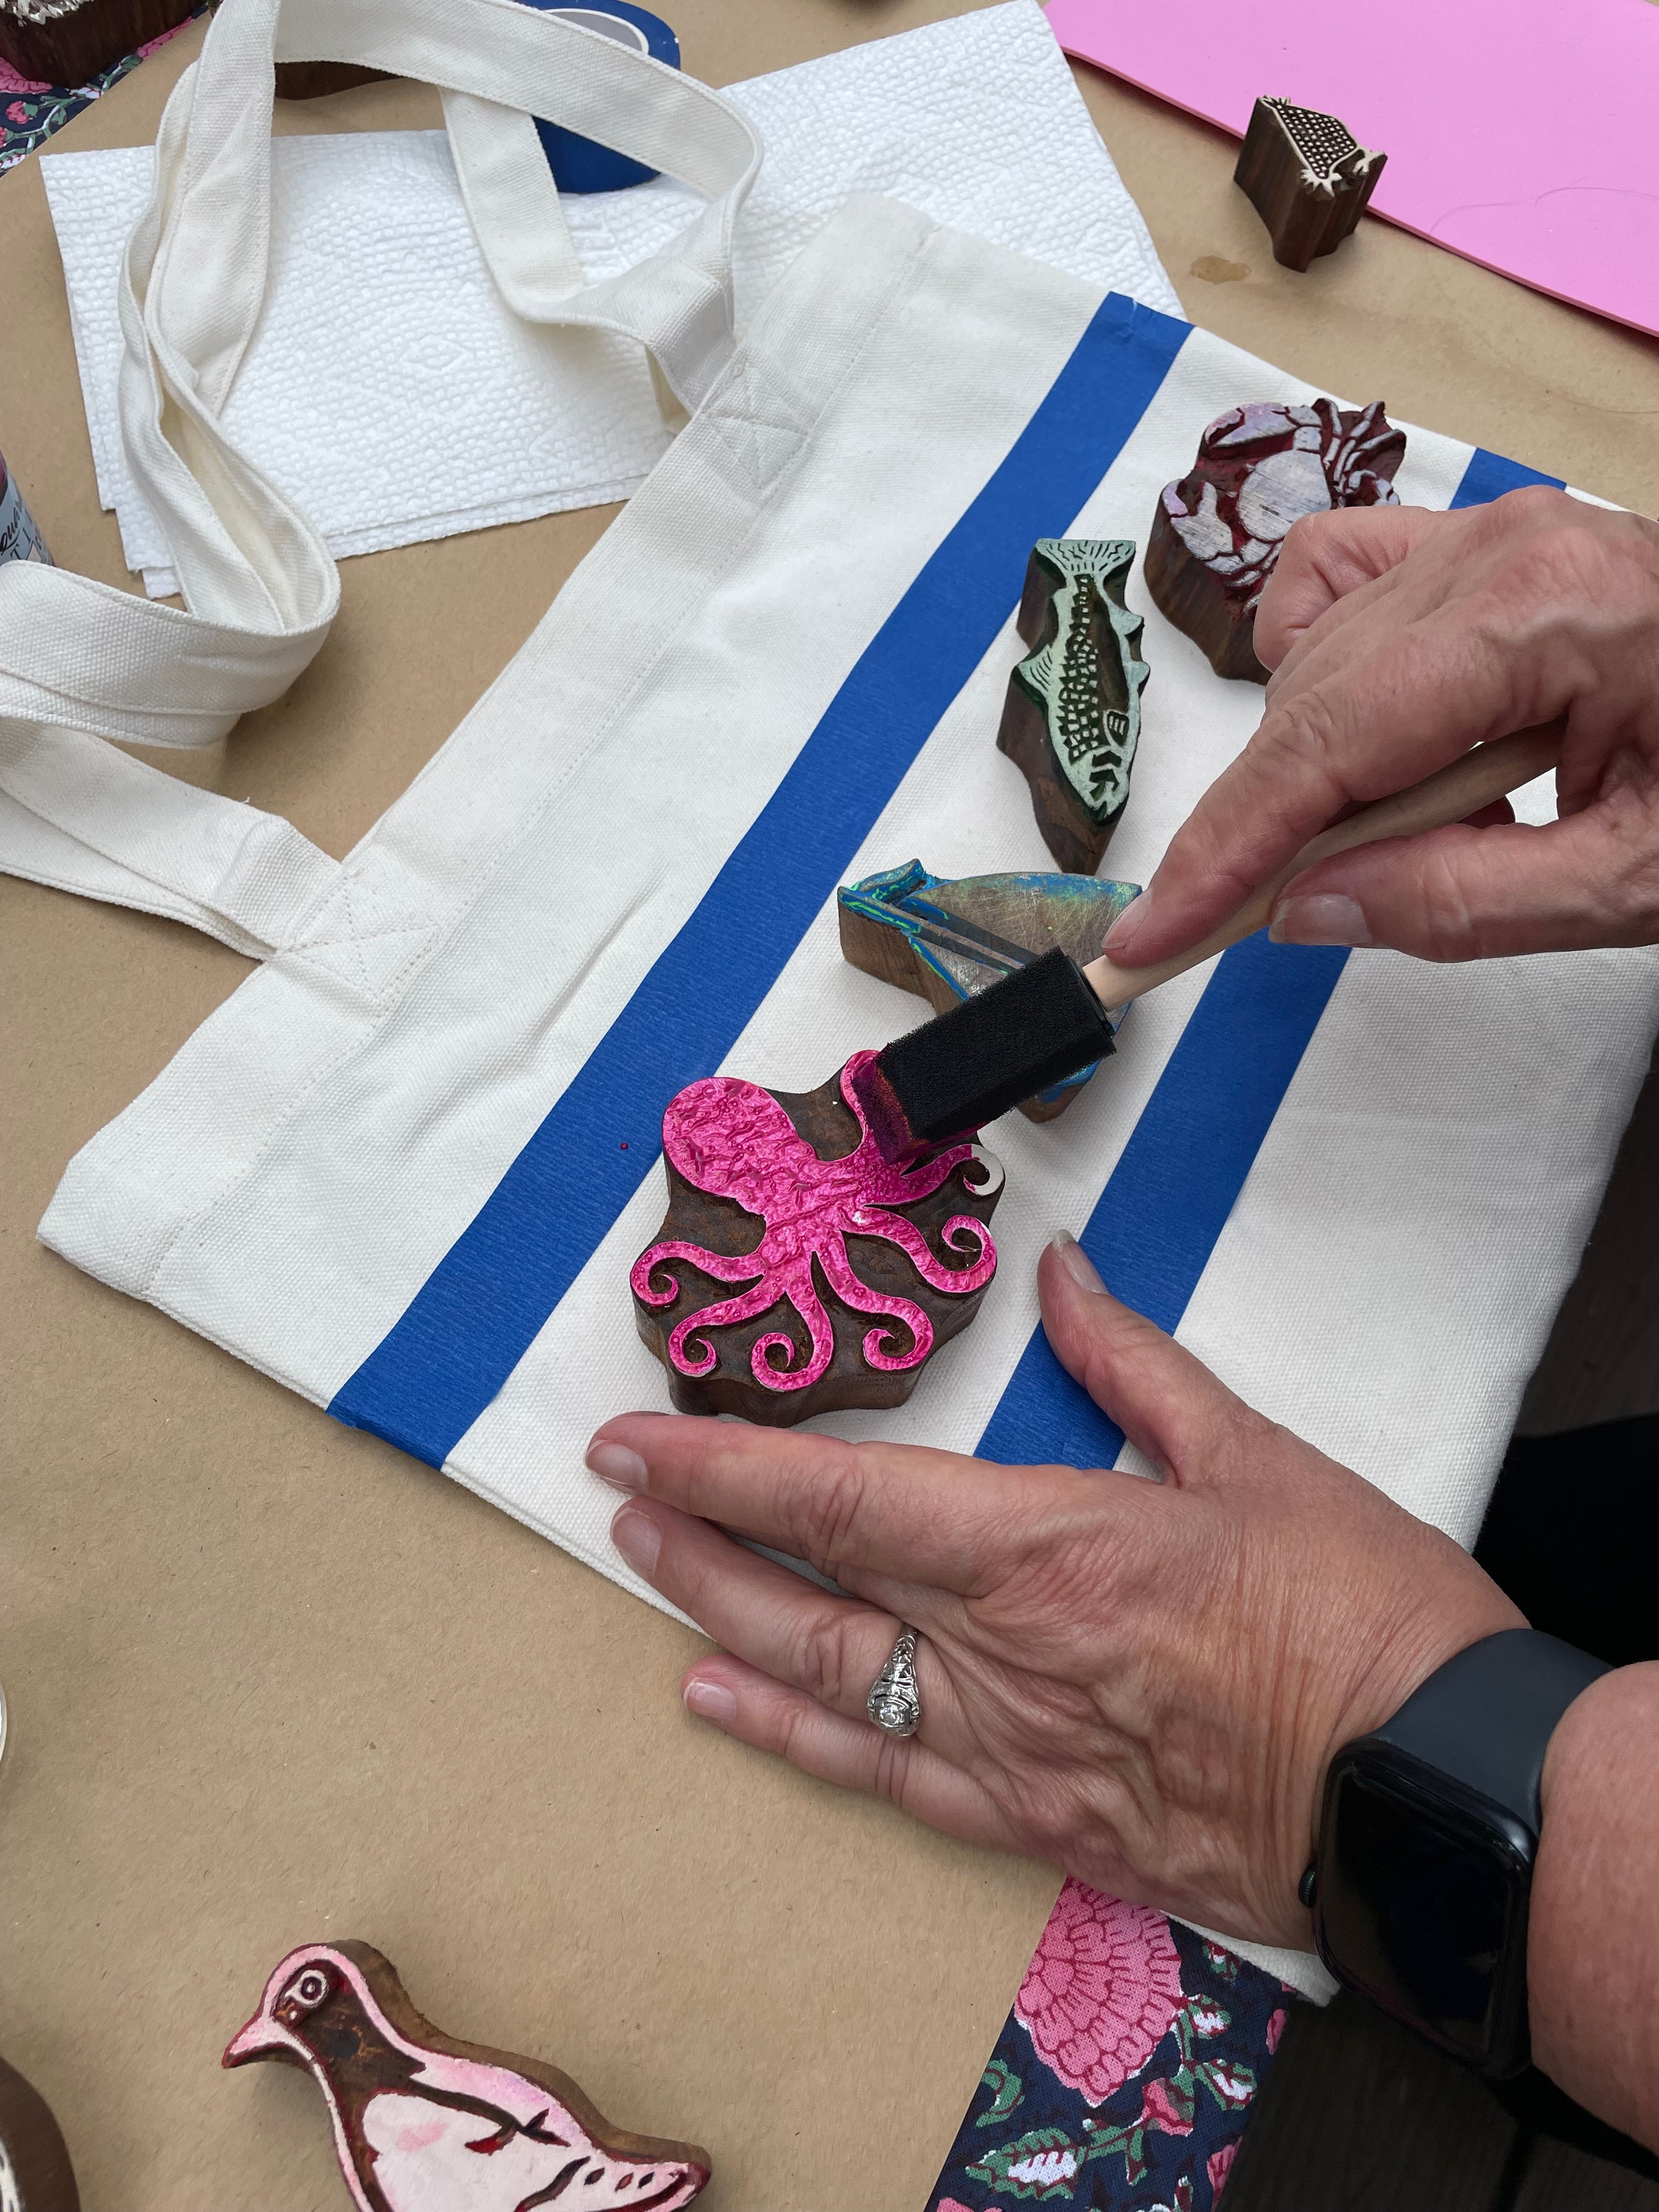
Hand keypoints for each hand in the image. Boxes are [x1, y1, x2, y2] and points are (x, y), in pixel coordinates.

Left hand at [587, 1237, 1520, 1950]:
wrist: (1430, 1793)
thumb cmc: (1357, 1615)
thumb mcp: (1254, 1456)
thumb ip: (1134, 1362)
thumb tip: (1066, 1276)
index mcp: (1046, 1548)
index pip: (840, 1499)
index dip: (721, 1468)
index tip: (634, 1442)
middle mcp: (1001, 1655)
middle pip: (811, 1589)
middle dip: (699, 1536)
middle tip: (618, 1496)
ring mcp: (1011, 1750)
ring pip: (828, 1684)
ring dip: (726, 1622)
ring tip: (648, 1577)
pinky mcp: (1041, 1823)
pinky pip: (892, 1781)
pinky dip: (798, 1742)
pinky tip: (729, 1708)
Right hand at [1102, 487, 1658, 968]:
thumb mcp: (1631, 884)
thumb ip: (1458, 904)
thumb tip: (1301, 911)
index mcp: (1544, 616)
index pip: (1329, 747)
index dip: (1225, 852)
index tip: (1147, 933)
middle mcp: (1500, 548)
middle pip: (1310, 708)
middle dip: (1269, 830)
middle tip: (1257, 925)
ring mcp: (1486, 531)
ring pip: (1317, 660)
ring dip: (1320, 769)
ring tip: (1413, 832)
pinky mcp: (1478, 540)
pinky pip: (1339, 584)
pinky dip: (1322, 667)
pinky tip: (1379, 736)